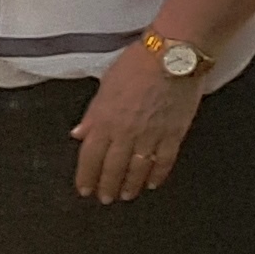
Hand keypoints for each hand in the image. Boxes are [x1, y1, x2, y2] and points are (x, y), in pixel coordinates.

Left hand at [69, 46, 201, 203]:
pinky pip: (164, 160)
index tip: (85, 188)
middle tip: (106, 198)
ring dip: (130, 185)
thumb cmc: (139, 63)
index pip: (90, 156)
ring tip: (128, 195)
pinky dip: (158, 174)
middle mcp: (126, 132)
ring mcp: (151, 134)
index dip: (86, 176)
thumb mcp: (106, 85)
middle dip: (107, 186)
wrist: (174, 55)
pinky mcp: (174, 133)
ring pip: (138, 169)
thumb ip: (93, 113)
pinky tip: (153, 182)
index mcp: (105, 119)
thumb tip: (80, 133)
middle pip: (113, 168)